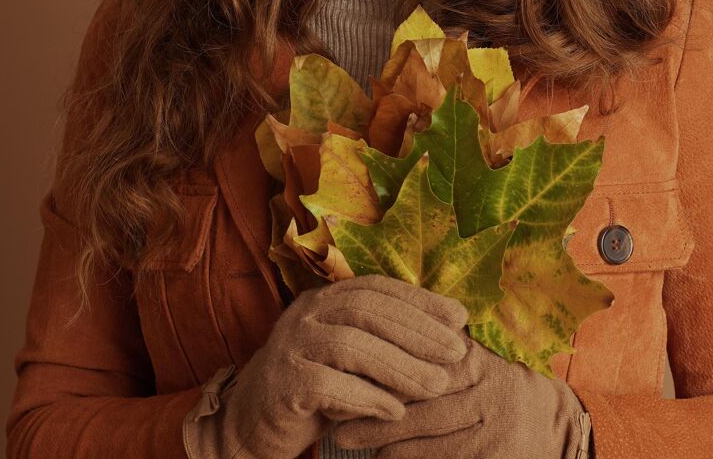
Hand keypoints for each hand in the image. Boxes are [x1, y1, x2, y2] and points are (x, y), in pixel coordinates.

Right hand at [183, 273, 469, 458]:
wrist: (252, 423)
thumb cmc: (315, 386)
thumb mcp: (352, 357)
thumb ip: (386, 340)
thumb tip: (450, 334)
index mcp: (324, 298)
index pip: (378, 288)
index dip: (420, 300)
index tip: (460, 318)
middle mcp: (305, 312)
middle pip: (367, 311)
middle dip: (418, 332)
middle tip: (456, 353)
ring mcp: (290, 345)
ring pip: (351, 345)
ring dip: (400, 366)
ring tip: (436, 385)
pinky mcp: (282, 384)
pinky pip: (328, 386)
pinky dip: (366, 398)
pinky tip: (396, 412)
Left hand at [331, 334, 589, 458]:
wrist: (551, 422)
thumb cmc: (491, 385)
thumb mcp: (468, 358)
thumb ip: (430, 346)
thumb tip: (372, 324)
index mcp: (473, 357)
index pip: (420, 361)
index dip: (380, 371)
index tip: (343, 376)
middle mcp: (485, 388)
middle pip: (421, 404)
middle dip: (375, 415)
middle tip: (336, 422)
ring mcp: (493, 425)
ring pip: (431, 440)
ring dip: (387, 444)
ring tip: (349, 442)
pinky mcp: (497, 454)